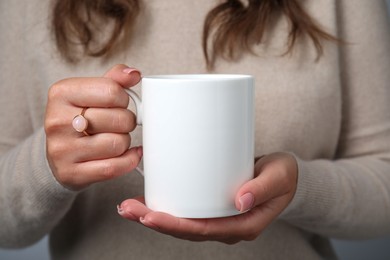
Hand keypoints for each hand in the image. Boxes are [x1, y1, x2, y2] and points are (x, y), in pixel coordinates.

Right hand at [45, 64, 142, 189]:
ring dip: (125, 142)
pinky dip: (129, 160)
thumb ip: (114, 80)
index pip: (111, 91)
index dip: (124, 98)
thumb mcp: (90, 93)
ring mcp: (62, 150)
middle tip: (120, 123)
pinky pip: (113, 167)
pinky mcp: (71, 173)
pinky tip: (129, 154)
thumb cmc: (79, 119)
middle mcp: (57, 121)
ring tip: (116, 138)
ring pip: (118, 144)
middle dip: (127, 121)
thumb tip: (134, 74)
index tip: (120, 103)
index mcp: (61, 93)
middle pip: (119, 119)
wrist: (59, 154)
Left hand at [118, 152, 297, 243]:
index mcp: (243, 225)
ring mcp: (219, 218)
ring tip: (129, 206)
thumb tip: (239, 201)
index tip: (149, 216)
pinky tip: (149, 198)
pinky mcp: (212, 206)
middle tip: (127, 209)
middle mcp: (227, 226)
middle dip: (154, 221)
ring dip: (154, 215)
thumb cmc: (283, 176)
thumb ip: (262, 189)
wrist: (285, 175)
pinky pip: (187, 211)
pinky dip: (166, 206)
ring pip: (182, 223)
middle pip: (186, 230)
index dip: (174, 226)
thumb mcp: (279, 178)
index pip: (203, 230)